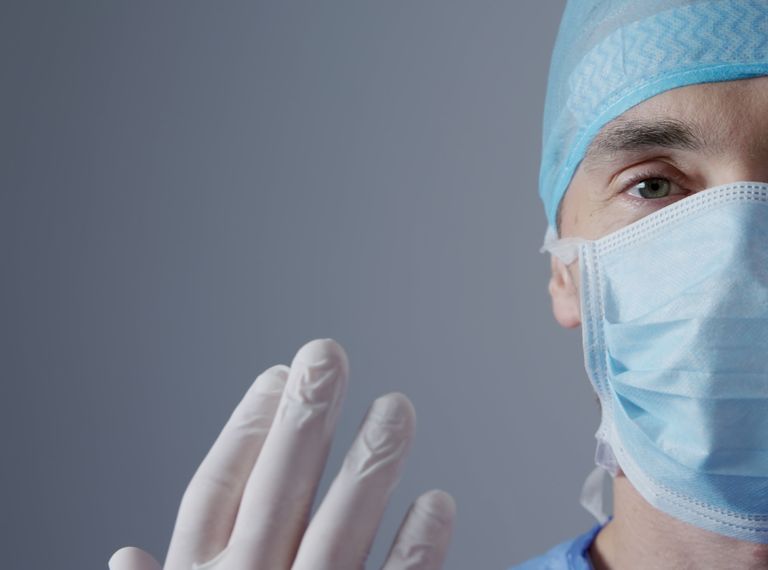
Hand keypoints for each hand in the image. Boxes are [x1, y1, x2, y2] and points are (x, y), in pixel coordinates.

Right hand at [109, 339, 454, 569]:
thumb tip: (126, 556)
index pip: (215, 489)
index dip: (247, 426)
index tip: (276, 377)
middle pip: (277, 487)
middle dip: (305, 414)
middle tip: (329, 356)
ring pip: (340, 527)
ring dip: (371, 461)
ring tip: (396, 408)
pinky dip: (418, 546)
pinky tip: (436, 502)